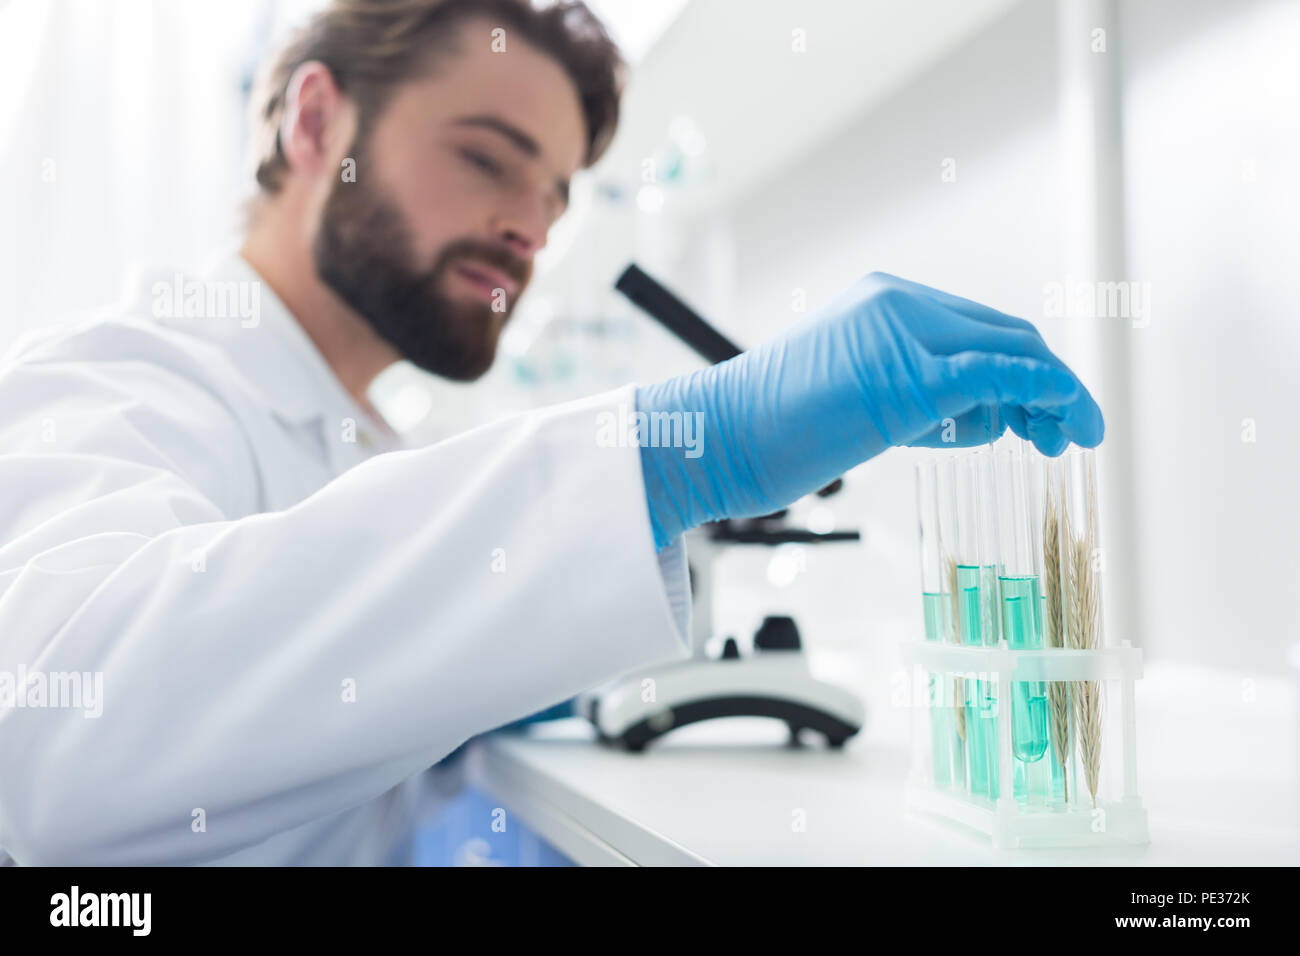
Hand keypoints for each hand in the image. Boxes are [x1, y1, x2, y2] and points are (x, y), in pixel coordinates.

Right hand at [636, 272, 1103, 548]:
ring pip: (1011, 350)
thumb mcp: (856, 398)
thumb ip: (919, 395)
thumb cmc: (772, 430)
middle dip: (1050, 382)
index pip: (976, 329)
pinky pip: (996, 374)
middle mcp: (898, 303)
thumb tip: (986, 415)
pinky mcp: (906, 377)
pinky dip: (1045, 390)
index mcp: (884, 302)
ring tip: (1063, 441)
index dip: (1022, 370)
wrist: (717, 438)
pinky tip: (1067, 417)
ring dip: (1053, 394)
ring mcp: (902, 335)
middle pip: (1005, 334)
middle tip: (1071, 434)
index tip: (1042, 416)